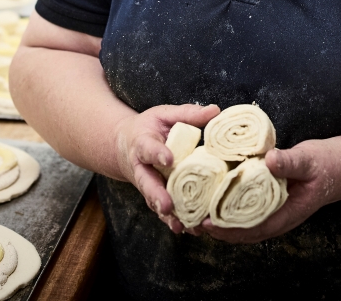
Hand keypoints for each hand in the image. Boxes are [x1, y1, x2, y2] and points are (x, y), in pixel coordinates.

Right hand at [113, 103, 220, 233]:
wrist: (125, 145)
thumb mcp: (164, 114)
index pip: (149, 148)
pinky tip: (188, 230)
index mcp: (143, 144)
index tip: (168, 158)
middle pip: (147, 183)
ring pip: (154, 201)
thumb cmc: (148, 127)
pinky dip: (173, 221)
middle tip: (166, 206)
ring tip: (180, 226)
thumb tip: (215, 110)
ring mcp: (147, 184)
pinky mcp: (154, 195)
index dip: (157, 153)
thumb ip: (188, 114)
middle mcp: (142, 168)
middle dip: (156, 195)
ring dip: (166, 215)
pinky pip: (162, 210)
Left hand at [196, 136, 340, 243]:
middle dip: (215, 229)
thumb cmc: (328, 165)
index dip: (227, 228)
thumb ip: (290, 162)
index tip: (206, 221)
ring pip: (240, 225)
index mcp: (286, 214)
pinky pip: (244, 211)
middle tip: (189, 218)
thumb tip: (269, 160)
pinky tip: (212, 198)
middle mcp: (276, 218)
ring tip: (193, 212)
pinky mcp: (269, 202)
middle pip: (240, 232)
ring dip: (217, 221)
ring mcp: (273, 212)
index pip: (251, 229)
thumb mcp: (310, 159)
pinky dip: (227, 209)